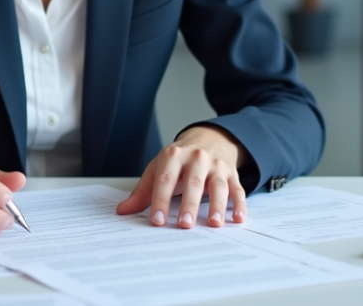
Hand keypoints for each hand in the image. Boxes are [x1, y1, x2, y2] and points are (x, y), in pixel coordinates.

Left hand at [115, 125, 247, 228]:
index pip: (165, 180)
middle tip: (185, 224)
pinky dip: (239, 203)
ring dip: (217, 205)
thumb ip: (143, 191)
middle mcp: (196, 158)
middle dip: (189, 204)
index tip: (157, 220)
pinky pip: (237, 189)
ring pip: (218, 185)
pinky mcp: (231, 173)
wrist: (208, 138)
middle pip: (193, 182)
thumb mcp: (158, 168)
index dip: (161, 201)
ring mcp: (216, 165)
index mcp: (173, 156)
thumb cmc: (179, 159)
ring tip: (214, 223)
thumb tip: (123, 211)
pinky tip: (238, 217)